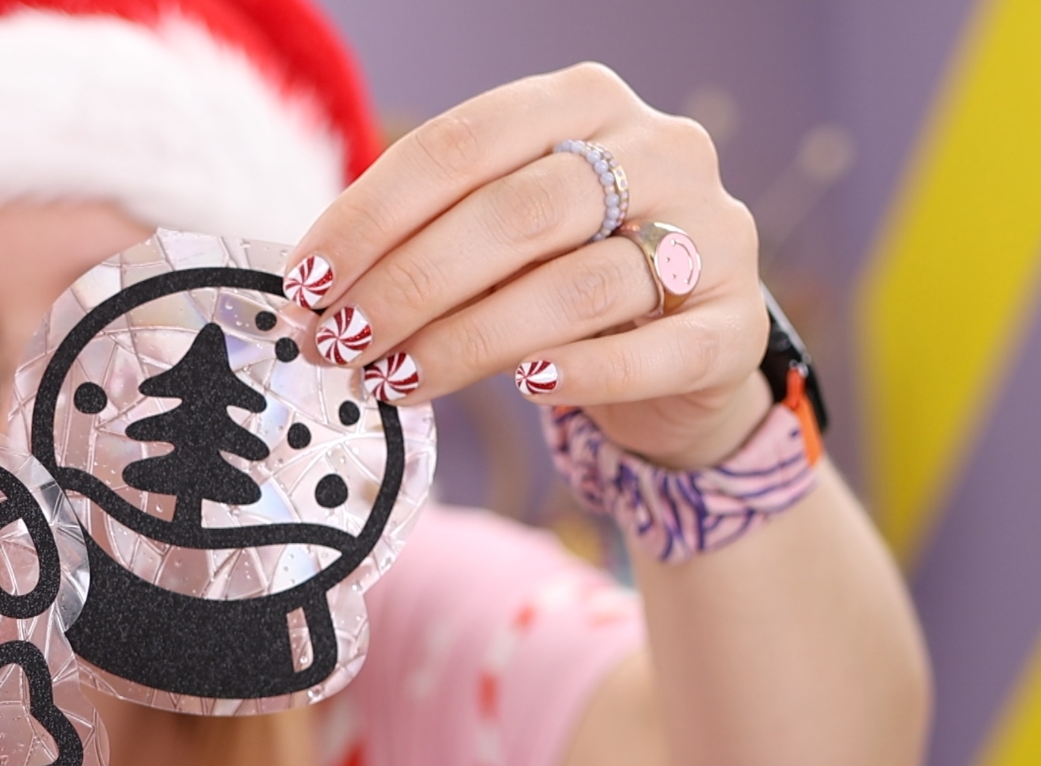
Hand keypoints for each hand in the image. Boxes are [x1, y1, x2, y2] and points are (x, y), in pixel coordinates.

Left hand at [284, 63, 769, 468]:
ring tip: (394, 380)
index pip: (460, 145)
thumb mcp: (498, 238)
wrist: (684, 352)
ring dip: (467, 339)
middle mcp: (658, 150)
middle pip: (514, 213)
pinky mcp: (735, 327)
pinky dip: (582, 372)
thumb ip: (425, 242)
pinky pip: (655, 351)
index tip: (305, 282)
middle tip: (338, 342)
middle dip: (408, 284)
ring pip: (574, 286)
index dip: (371, 216)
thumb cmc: (563, 278)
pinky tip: (524, 387)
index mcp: (582, 103)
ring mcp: (711, 235)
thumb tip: (312, 297)